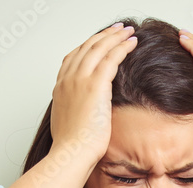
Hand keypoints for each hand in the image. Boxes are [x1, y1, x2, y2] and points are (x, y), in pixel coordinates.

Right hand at [50, 23, 137, 163]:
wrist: (71, 153)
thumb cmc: (72, 147)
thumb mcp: (69, 123)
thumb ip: (76, 111)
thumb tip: (85, 114)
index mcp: (60, 87)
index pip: (73, 57)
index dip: (88, 46)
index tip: (100, 42)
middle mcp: (68, 79)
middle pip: (86, 47)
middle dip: (104, 36)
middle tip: (117, 30)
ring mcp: (79, 80)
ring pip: (99, 48)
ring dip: (115, 36)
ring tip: (128, 32)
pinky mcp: (95, 85)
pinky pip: (111, 57)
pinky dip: (122, 47)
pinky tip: (132, 43)